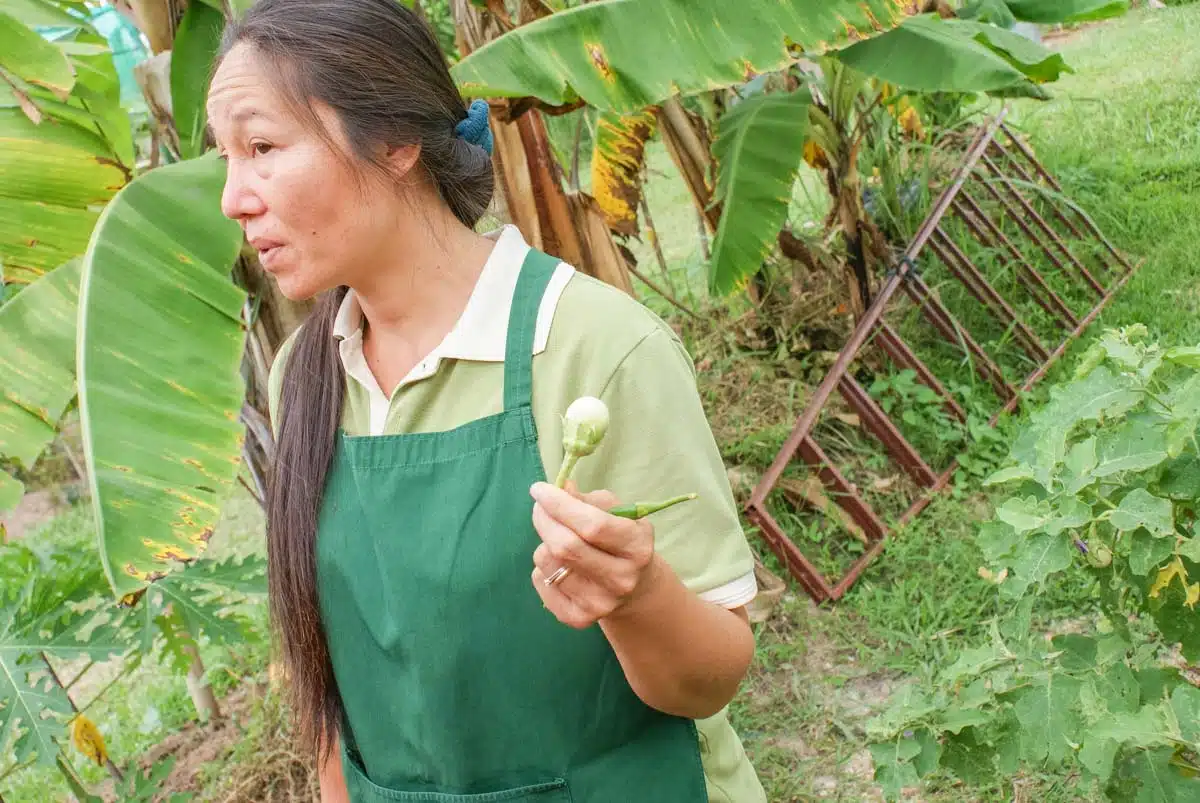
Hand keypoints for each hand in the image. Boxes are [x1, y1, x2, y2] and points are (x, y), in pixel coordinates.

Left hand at [529, 481, 656, 628]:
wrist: (635, 590)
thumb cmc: (622, 540)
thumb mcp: (618, 514)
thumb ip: (589, 500)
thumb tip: (561, 488)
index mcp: (636, 548)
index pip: (592, 525)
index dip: (560, 505)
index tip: (540, 489)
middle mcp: (621, 579)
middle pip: (565, 545)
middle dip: (544, 518)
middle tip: (540, 506)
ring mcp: (599, 603)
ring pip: (547, 561)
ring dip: (544, 542)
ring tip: (558, 539)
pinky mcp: (578, 618)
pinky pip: (540, 581)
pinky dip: (542, 567)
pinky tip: (560, 565)